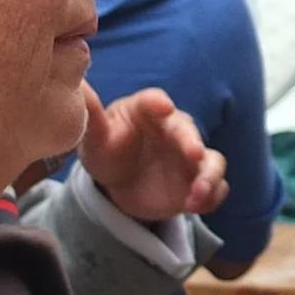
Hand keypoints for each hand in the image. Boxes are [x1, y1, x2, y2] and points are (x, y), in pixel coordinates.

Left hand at [78, 83, 227, 220]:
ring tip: (197, 194)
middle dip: (193, 143)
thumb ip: (91, 116)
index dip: (159, 104)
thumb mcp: (95, 137)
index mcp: (147, 110)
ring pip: (212, 161)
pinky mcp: (197, 182)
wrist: (119, 181)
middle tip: (194, 155)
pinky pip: (215, 188)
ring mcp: (191, 157)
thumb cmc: (107, 149)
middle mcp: (175, 129)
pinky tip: (198, 206)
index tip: (163, 107)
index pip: (154, 101)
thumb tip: (80, 88)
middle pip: (188, 132)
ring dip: (209, 176)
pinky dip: (212, 196)